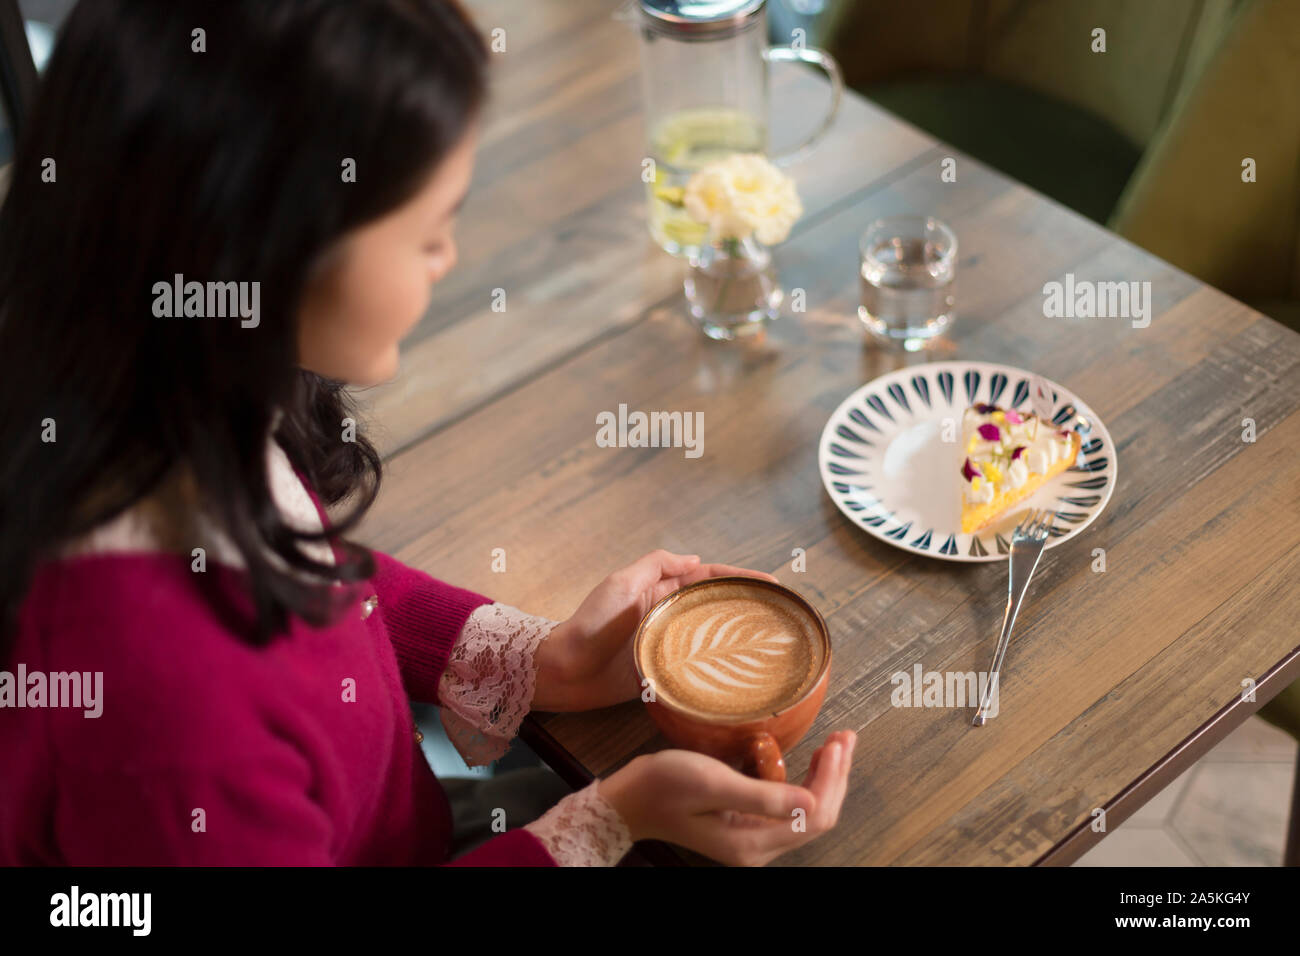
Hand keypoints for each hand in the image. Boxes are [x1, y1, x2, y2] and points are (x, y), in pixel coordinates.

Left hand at [530, 549, 777, 711]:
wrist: (565, 670)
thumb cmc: (591, 623)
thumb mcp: (621, 582)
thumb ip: (656, 565)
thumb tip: (696, 557)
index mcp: (661, 590)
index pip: (709, 578)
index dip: (741, 578)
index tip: (771, 584)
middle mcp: (669, 616)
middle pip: (716, 606)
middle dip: (748, 605)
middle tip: (781, 613)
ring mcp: (668, 644)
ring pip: (711, 636)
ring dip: (738, 636)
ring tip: (771, 640)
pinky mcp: (664, 673)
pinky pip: (697, 667)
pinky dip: (719, 666)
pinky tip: (741, 672)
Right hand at [598, 730, 856, 865]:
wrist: (629, 799)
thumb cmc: (664, 785)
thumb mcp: (713, 783)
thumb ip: (763, 796)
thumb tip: (813, 803)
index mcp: (752, 842)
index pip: (815, 816)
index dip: (832, 779)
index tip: (837, 742)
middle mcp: (757, 848)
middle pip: (817, 816)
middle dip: (835, 776)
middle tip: (845, 736)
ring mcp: (752, 838)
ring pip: (806, 811)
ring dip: (824, 777)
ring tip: (835, 743)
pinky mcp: (745, 825)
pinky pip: (788, 807)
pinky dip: (803, 781)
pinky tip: (808, 759)